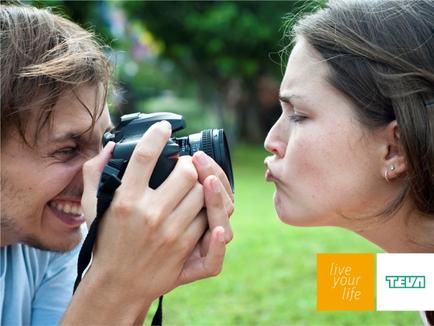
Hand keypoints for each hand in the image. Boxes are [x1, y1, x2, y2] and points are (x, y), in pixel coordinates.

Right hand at [76, 121, 228, 323]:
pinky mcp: (185, 248)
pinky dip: (209, 210)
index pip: (145, 156)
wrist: (118, 284)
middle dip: (189, 165)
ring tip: (193, 188)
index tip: (164, 128)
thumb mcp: (92, 207)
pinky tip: (203, 207)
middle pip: (186, 172)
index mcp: (125, 200)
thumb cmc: (106, 241)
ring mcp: (171, 232)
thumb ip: (95, 173)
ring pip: (202, 194)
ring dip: (201, 186)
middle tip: (185, 167)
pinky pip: (210, 220)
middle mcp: (150, 214)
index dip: (157, 135)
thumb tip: (111, 146)